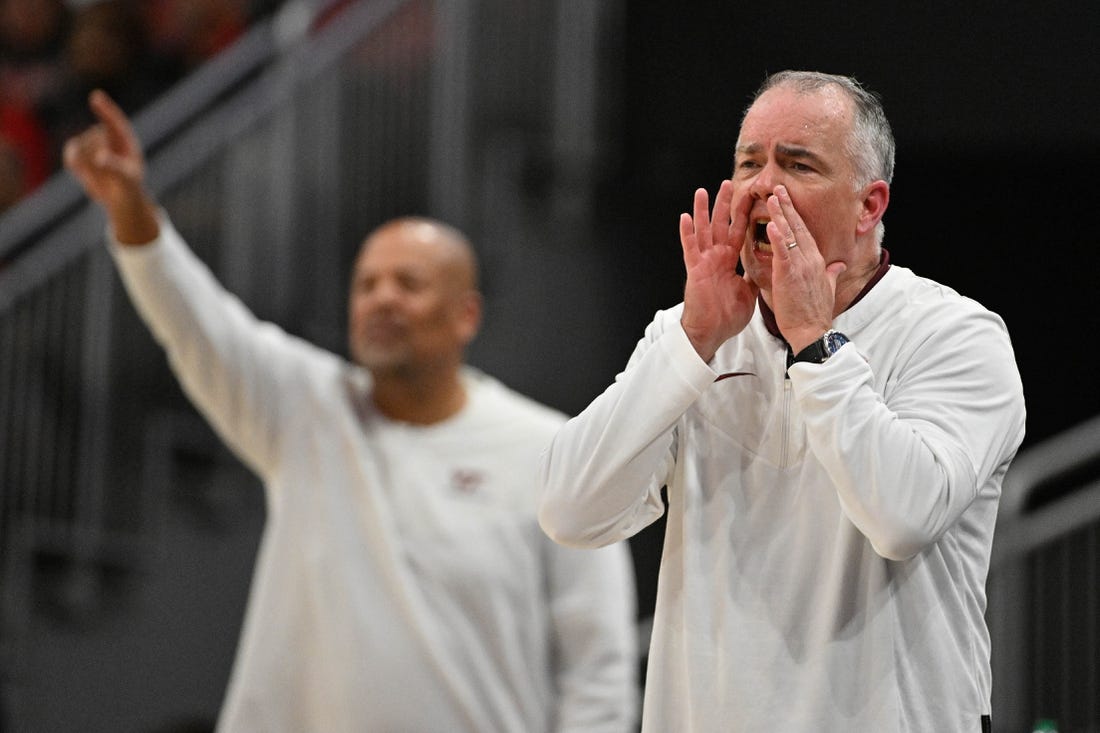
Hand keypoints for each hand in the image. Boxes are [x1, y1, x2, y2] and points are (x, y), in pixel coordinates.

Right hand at [63, 90, 158, 243]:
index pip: (113, 120)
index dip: (105, 108)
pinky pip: (71, 157)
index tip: (96, 96)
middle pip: (93, 141)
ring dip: (88, 168)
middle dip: (99, 162)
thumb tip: (99, 156)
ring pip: (79, 149)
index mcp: (124, 138)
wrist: (120, 196)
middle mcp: (106, 135)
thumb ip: (115, 166)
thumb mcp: (127, 178)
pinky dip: (77, 167)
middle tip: (112, 177)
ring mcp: (91, 142)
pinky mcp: (78, 152)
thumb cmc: (130, 185)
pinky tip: (86, 173)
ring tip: (102, 177)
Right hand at [679, 180, 758, 361]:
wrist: (712, 332)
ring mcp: (704, 262)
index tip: (750, 197)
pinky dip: (687, 233)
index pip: (738, 232)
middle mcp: (716, 257)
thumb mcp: (748, 291)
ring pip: (703, 231)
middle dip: (724, 204)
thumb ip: (754, 275)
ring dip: (702, 211)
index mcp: (729, 260)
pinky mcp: (695, 270)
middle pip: (721, 225)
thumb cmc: (727, 315)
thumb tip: (766, 266)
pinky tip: (685, 217)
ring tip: (702, 192)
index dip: (743, 215)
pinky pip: (690, 249)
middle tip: (729, 183)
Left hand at [765, 185, 844, 352]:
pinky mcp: (789, 275)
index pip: (805, 232)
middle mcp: (810, 259)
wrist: (812, 331)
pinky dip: (777, 237)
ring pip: (789, 235)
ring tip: (771, 198)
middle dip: (787, 206)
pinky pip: (783, 252)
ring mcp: (801, 266)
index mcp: (817, 261)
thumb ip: (832, 273)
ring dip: (780, 214)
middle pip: (798, 227)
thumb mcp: (828, 289)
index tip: (788, 201)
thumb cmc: (815, 313)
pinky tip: (771, 224)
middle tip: (778, 188)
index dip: (796, 215)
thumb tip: (840, 265)